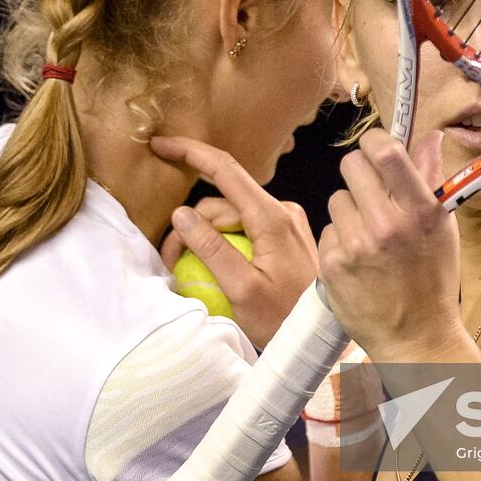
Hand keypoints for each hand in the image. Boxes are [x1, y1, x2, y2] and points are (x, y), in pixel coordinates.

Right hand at [151, 135, 317, 350]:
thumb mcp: (242, 289)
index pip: (225, 169)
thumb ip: (210, 249)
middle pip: (220, 202)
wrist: (321, 336)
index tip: (159, 144)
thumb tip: (180, 213)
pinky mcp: (284, 235)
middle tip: (169, 261)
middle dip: (189, 224)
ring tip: (186, 269)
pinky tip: (211, 265)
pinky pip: (244, 227)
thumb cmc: (284, 319)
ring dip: (204, 236)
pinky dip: (221, 241)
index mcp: (272, 216)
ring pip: (229, 216)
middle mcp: (281, 210)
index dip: (189, 151)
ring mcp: (284, 221)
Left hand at [317, 129, 464, 363]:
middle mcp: (387, 225)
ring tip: (367, 236)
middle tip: (370, 194)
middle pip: (351, 166)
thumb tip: (430, 136)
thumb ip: (431, 178)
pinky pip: (327, 230)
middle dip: (359, 174)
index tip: (375, 148)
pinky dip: (339, 240)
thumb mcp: (443, 227)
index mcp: (421, 211)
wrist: (416, 337)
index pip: (385, 152)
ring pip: (336, 199)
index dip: (374, 141)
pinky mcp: (332, 265)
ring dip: (349, 211)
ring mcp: (356, 246)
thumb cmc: (433, 279)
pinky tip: (356, 260)